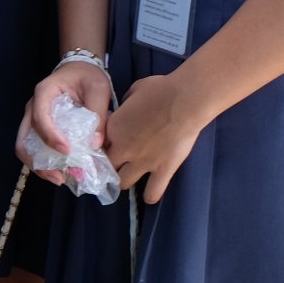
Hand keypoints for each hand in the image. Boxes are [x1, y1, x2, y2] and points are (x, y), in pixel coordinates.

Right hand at [17, 57, 113, 185]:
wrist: (79, 69)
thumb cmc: (87, 76)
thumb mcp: (98, 88)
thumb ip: (98, 114)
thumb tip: (95, 144)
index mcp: (44, 93)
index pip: (40, 117)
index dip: (50, 136)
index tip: (67, 151)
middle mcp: (33, 107)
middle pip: (24, 139)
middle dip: (38, 162)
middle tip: (59, 177)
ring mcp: (33, 119)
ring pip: (25, 148)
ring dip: (40, 166)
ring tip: (61, 179)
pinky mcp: (39, 129)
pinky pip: (35, 149)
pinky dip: (45, 163)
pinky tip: (61, 172)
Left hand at [106, 74, 211, 203]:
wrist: (184, 99)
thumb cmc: (160, 89)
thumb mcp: (134, 90)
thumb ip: (125, 105)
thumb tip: (126, 110)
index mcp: (113, 127)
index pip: (98, 145)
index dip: (104, 145)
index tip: (111, 144)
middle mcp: (123, 148)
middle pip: (106, 167)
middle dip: (110, 165)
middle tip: (120, 162)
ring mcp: (142, 162)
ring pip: (122, 183)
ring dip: (125, 180)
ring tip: (133, 175)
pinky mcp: (162, 170)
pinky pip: (152, 194)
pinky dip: (150, 194)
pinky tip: (151, 191)